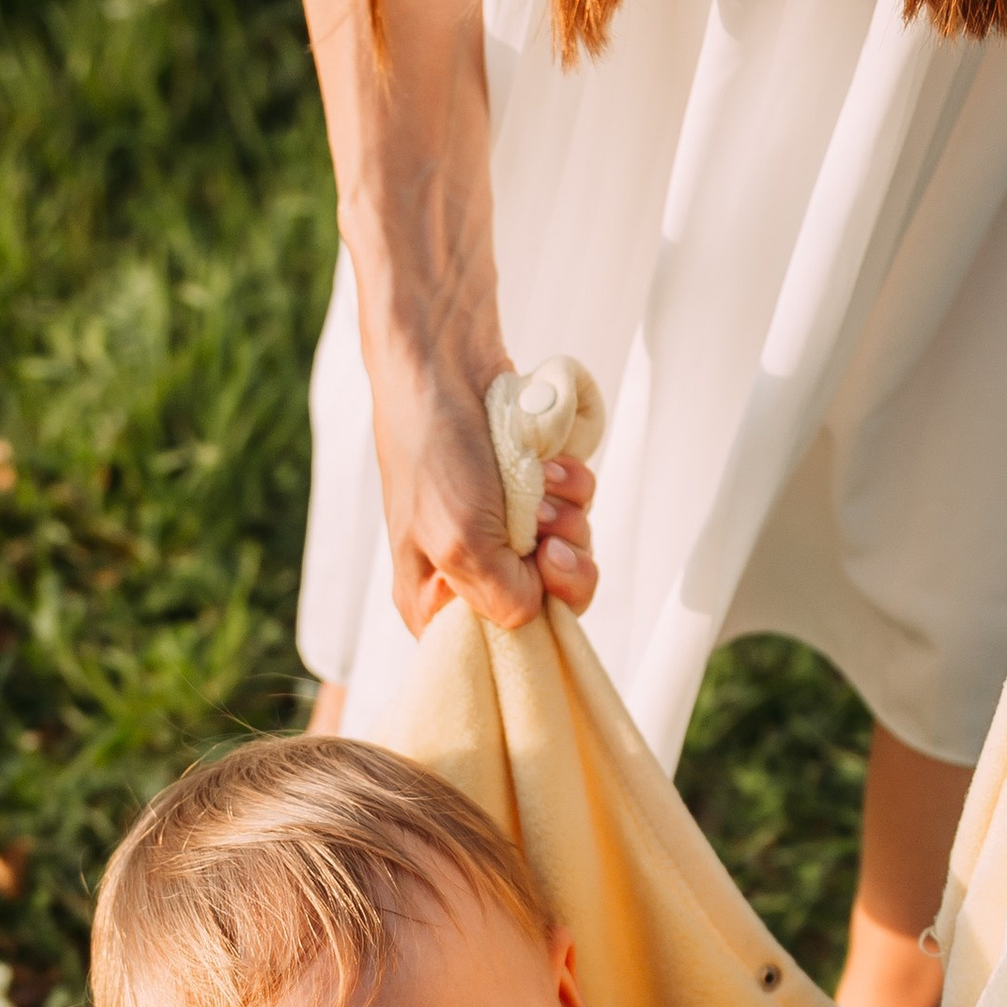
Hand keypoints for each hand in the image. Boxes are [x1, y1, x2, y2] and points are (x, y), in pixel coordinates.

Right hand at [377, 364, 596, 634]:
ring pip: (568, 548)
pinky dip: (570, 483)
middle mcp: (468, 571)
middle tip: (544, 524)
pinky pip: (573, 507)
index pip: (505, 644)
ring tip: (540, 478)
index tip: (542, 571)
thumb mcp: (462, 543)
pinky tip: (547, 459)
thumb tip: (538, 615)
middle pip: (549, 598)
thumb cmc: (434, 450)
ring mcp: (499, 530)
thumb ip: (504, 599)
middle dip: (561, 556)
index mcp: (434, 601)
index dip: (538, 615)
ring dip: (567, 511)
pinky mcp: (525, 493)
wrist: (443, 362)